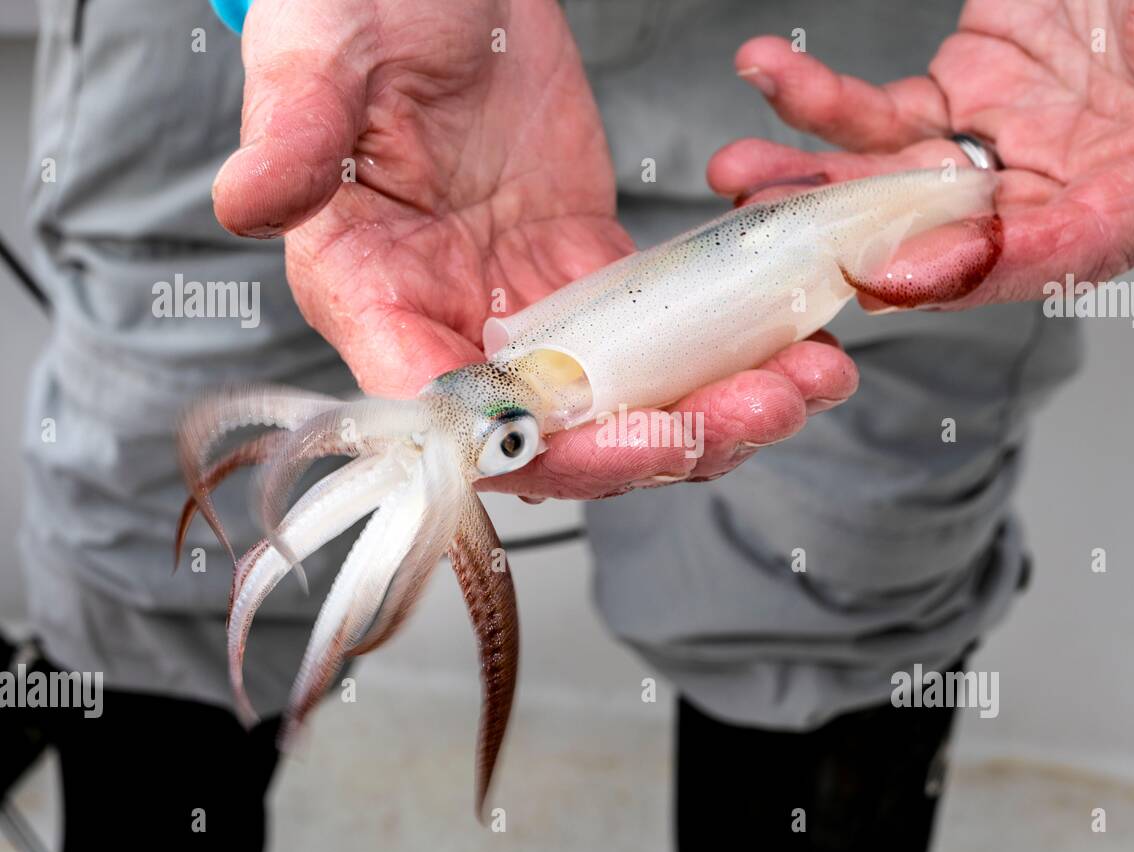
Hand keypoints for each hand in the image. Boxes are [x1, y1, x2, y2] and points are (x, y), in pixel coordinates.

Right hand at [213, 0, 856, 498]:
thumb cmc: (359, 7)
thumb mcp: (319, 54)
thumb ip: (292, 133)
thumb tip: (248, 201)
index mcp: (372, 296)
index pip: (444, 416)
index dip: (532, 449)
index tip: (621, 443)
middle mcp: (451, 322)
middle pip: (556, 432)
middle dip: (658, 442)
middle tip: (754, 415)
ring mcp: (527, 303)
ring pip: (624, 397)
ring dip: (716, 407)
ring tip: (806, 382)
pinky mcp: (587, 267)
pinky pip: (662, 334)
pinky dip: (727, 350)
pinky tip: (795, 343)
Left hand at [714, 0, 1133, 304]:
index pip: (1070, 248)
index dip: (983, 269)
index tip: (898, 277)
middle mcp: (1073, 180)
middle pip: (960, 238)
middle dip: (863, 245)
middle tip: (784, 243)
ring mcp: (1011, 144)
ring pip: (902, 185)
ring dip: (817, 184)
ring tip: (743, 174)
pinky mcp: (965, 98)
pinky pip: (885, 115)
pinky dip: (824, 102)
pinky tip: (772, 74)